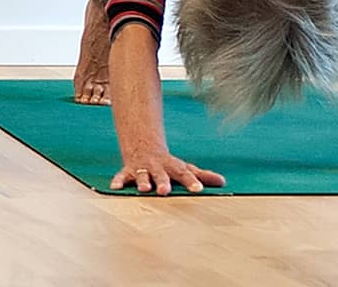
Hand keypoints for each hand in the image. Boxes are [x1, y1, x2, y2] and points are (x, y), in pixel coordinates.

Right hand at [110, 148, 224, 194]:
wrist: (143, 146)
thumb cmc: (168, 163)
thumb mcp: (185, 167)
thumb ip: (202, 175)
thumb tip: (223, 182)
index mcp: (173, 167)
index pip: (184, 174)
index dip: (191, 181)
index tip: (198, 189)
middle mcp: (157, 167)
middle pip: (161, 175)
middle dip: (162, 182)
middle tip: (166, 191)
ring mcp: (142, 168)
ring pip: (142, 175)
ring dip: (143, 181)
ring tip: (144, 189)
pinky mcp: (128, 171)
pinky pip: (122, 176)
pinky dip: (118, 180)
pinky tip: (115, 187)